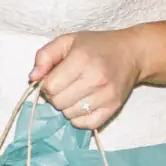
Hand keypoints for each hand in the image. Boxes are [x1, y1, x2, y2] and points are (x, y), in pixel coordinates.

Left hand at [29, 30, 147, 131]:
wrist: (131, 53)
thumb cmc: (96, 46)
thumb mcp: (67, 41)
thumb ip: (45, 56)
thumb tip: (33, 78)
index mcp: (82, 59)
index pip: (50, 86)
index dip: (46, 84)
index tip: (54, 77)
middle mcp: (96, 79)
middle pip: (58, 102)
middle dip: (55, 96)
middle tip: (64, 85)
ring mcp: (106, 96)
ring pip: (69, 115)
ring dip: (67, 106)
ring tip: (75, 92)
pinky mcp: (113, 108)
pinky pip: (85, 124)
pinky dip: (79, 117)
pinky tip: (83, 103)